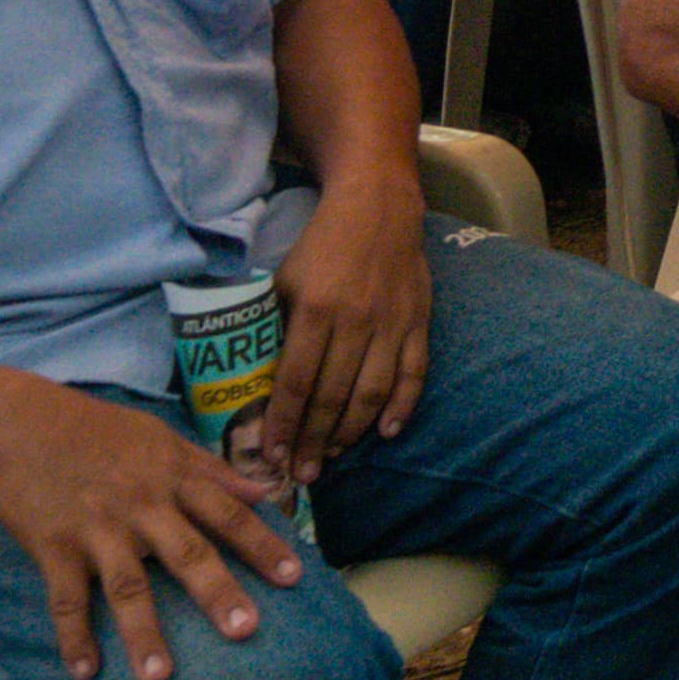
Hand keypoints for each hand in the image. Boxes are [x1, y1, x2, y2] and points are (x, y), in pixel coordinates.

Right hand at [0, 373, 301, 679]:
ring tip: (160, 676)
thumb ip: (211, 469)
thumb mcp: (161, 438)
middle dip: (217, 592)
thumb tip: (262, 491)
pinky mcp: (53, 546)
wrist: (19, 423)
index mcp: (173, 477)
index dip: (263, 545)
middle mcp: (142, 506)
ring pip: (126, 586)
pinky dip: (74, 636)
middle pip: (187, 552)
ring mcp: (96, 529)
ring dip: (143, 632)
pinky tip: (85, 671)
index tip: (295, 577)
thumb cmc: (97, 430)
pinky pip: (65, 599)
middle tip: (245, 630)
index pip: (228, 514)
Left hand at [255, 178, 430, 484]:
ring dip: (350, 433)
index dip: (283, 425)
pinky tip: (387, 432)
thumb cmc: (321, 245)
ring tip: (332, 457)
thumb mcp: (284, 280)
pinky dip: (402, 406)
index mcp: (315, 310)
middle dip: (313, 442)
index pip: (295, 383)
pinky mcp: (419, 320)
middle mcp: (356, 321)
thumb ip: (275, 329)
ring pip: (372, 393)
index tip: (271, 457)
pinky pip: (414, 372)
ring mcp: (393, 323)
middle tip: (301, 474)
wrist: (379, 205)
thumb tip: (259, 385)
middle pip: (332, 397)